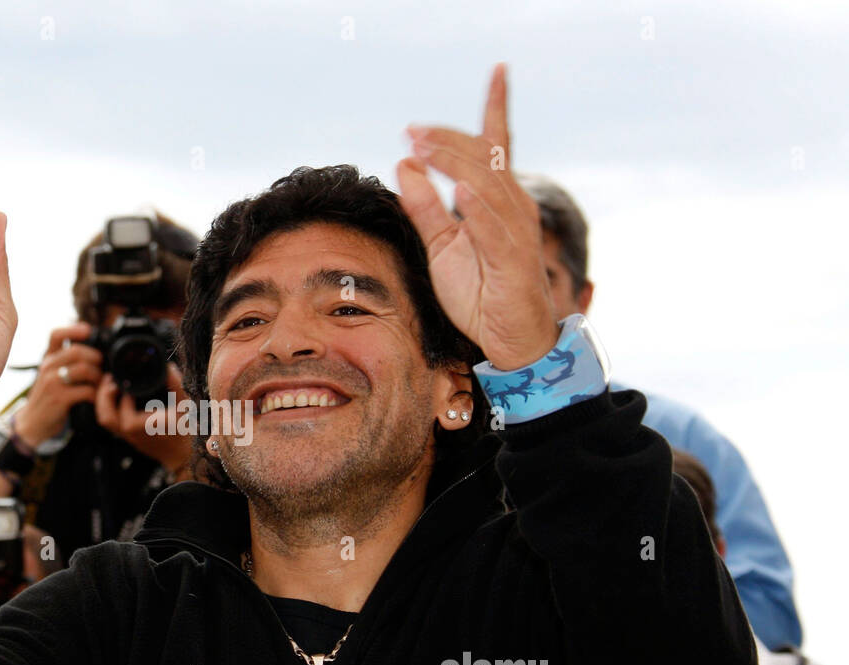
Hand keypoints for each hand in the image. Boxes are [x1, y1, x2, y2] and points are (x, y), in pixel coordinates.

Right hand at [12, 323, 103, 446]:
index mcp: (47, 359)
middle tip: (101, 367)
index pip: (56, 335)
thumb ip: (65, 362)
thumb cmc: (47, 398)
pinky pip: (85, 390)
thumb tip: (92, 349)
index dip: (74, 329)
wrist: (31, 423)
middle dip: (95, 358)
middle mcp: (47, 367)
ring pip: (83, 369)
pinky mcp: (59, 399)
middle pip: (76, 351)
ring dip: (98, 377)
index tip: (88, 330)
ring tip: (101, 384)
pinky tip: (95, 398)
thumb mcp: (50, 375)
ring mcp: (52, 383)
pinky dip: (96, 394)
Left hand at [94, 364, 192, 476]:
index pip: (126, 416)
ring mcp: (127, 435)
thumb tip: (168, 367)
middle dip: (104, 396)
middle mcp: (132, 433)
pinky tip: (115, 394)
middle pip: (106, 417)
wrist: (180, 454)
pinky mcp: (125, 435)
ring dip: (103, 401)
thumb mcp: (183, 406)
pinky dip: (108, 406)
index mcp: (146, 427)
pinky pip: (110, 420)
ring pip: (105, 419)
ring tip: (110, 384)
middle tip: (111, 380)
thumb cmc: (182, 431)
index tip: (128, 384)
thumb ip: (176, 386)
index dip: (124, 398)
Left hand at [396, 64, 558, 370]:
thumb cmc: (480, 292)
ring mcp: (515, 232)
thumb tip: (404, 164)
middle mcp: (512, 207)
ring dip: (455, 163)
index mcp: (497, 200)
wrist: (508, 338)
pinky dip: (478, 207)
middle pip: (484, 159)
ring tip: (422, 147)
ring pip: (487, 185)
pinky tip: (461, 190)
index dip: (497, 107)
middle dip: (447, 141)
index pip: (498, 146)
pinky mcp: (512, 260)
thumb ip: (424, 206)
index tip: (499, 70)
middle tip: (411, 131)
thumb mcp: (441, 245)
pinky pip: (494, 228)